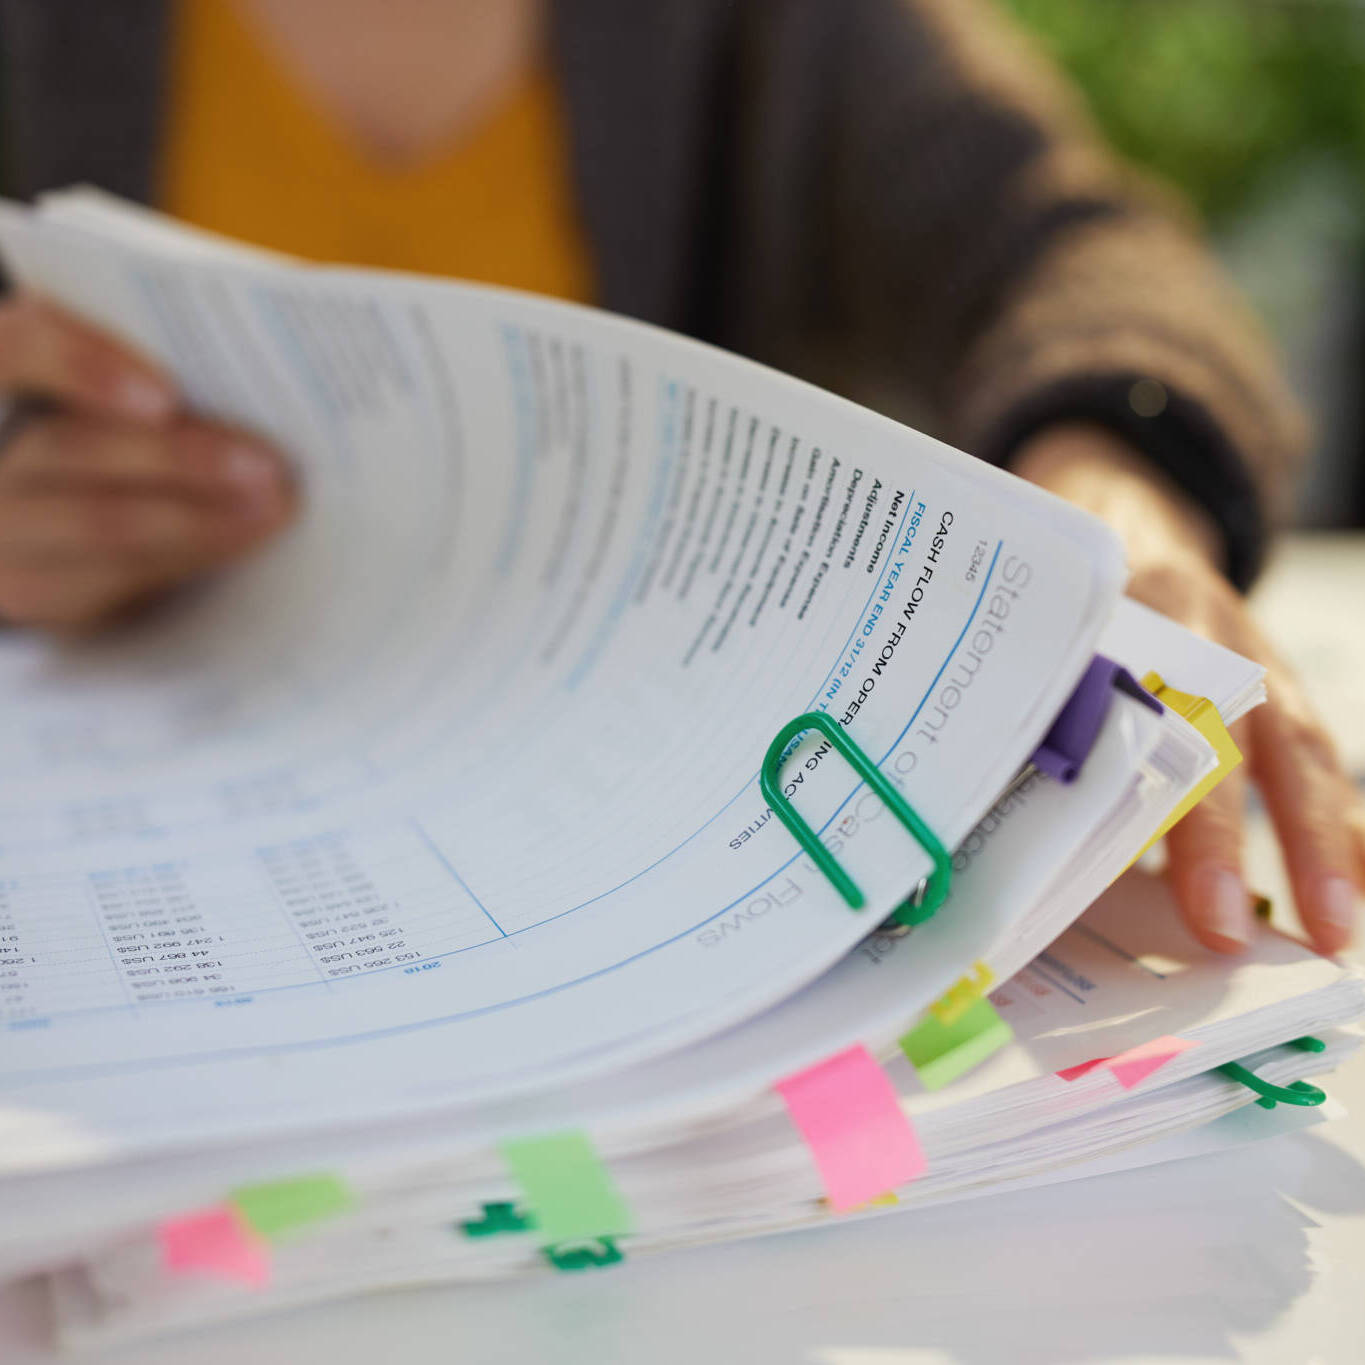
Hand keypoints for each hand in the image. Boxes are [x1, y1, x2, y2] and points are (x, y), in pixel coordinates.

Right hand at [0, 294, 293, 627]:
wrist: (45, 520)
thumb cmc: (101, 423)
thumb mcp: (108, 387)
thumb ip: (152, 365)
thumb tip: (256, 365)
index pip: (16, 350)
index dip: (82, 364)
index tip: (166, 396)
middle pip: (72, 448)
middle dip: (182, 458)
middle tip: (269, 466)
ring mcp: (4, 533)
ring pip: (98, 524)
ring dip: (200, 518)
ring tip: (274, 508)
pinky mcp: (37, 591)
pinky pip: (112, 582)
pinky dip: (188, 556)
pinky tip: (243, 541)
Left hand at [1013, 422, 1363, 955]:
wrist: (1129, 528)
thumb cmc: (1079, 616)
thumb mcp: (1053, 646)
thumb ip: (1044, 722)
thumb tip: (1011, 844)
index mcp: (1125, 629)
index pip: (1131, 718)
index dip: (1127, 792)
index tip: (1110, 857)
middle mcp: (1201, 640)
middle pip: (1219, 740)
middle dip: (1221, 841)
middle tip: (1224, 934)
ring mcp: (1254, 661)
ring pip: (1294, 752)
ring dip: (1316, 845)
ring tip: (1333, 931)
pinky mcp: (1283, 686)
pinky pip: (1316, 756)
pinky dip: (1339, 823)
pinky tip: (1351, 890)